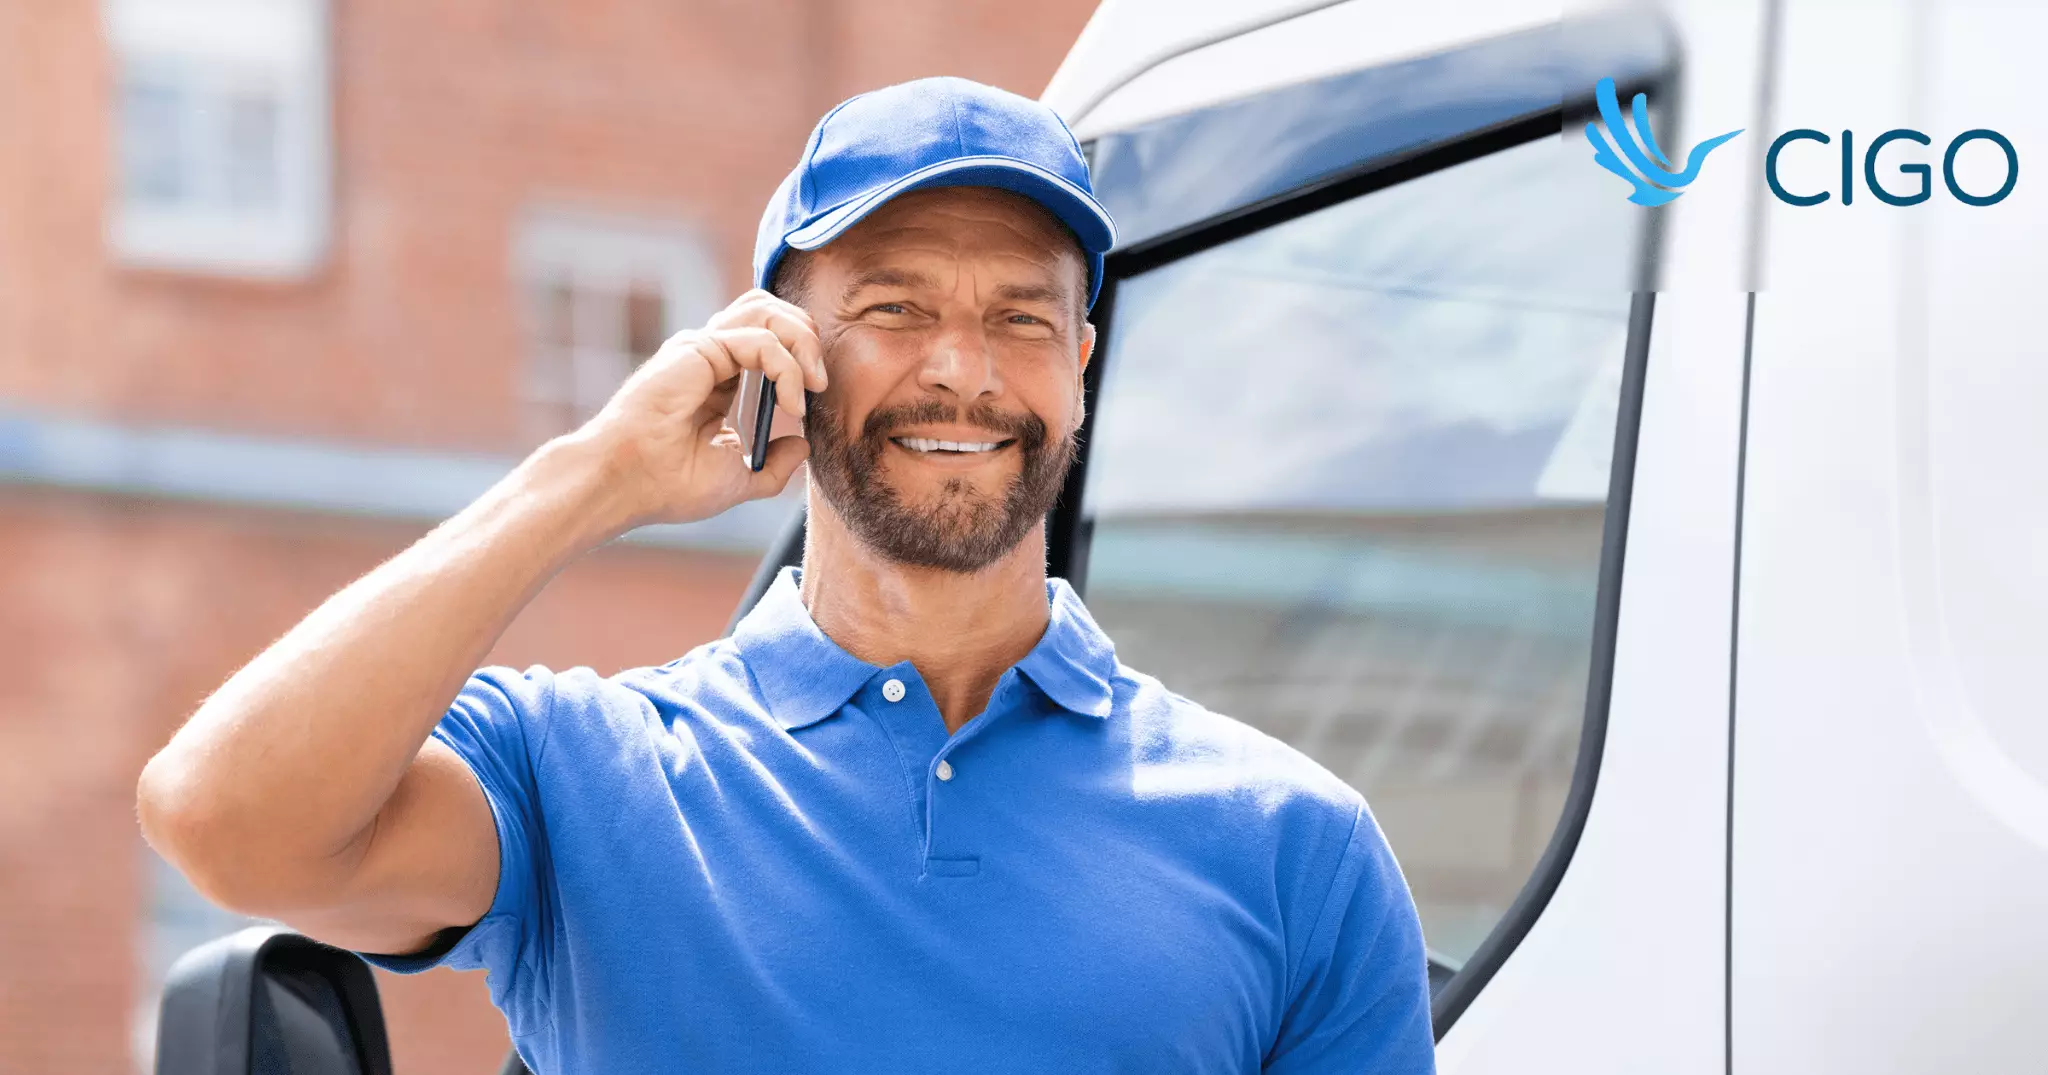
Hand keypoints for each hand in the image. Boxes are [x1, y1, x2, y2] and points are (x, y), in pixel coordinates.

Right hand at [573, 289, 826, 530]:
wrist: (630, 485)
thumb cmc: (670, 485)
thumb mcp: (739, 479)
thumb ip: (773, 465)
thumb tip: (803, 446)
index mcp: (719, 378)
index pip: (770, 337)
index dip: (802, 355)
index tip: (813, 401)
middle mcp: (710, 355)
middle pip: (771, 311)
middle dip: (808, 338)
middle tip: (821, 384)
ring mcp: (703, 348)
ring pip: (767, 309)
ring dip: (803, 342)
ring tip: (813, 384)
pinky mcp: (699, 349)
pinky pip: (761, 340)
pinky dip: (788, 367)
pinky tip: (791, 403)